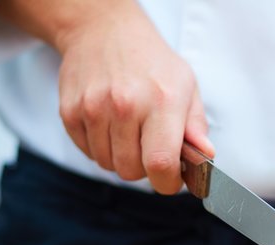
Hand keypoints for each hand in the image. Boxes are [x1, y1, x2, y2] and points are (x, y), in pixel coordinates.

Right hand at [56, 3, 211, 193]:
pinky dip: (101, 148)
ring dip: (122, 158)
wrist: (103, 31)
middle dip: (145, 169)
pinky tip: (110, 126)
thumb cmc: (152, 63)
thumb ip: (196, 127)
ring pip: (108, 165)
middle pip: (131, 171)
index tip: (171, 179)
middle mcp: (126, 105)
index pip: (160, 164)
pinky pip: (88, 153)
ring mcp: (94, 108)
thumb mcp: (187, 87)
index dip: (167, 183)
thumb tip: (205, 156)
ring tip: (130, 132)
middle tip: (150, 146)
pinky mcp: (70, 112)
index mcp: (162, 101)